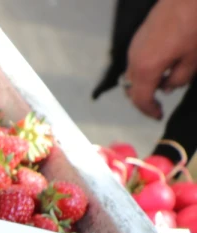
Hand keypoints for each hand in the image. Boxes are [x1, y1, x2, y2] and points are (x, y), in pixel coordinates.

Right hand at [125, 0, 196, 118]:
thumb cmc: (193, 25)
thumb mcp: (193, 58)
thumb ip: (179, 79)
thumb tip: (169, 86)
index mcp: (146, 68)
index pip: (140, 99)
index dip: (148, 110)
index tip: (158, 115)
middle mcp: (134, 59)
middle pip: (132, 87)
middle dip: (144, 97)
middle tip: (159, 102)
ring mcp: (134, 46)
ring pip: (133, 73)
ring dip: (146, 82)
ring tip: (164, 80)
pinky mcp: (139, 36)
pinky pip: (137, 59)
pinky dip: (146, 68)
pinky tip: (163, 63)